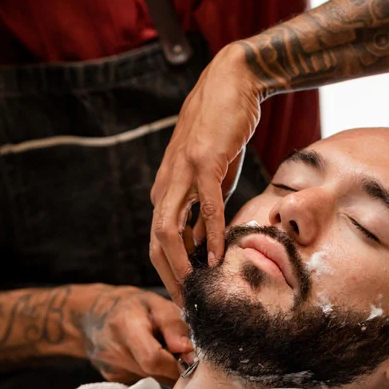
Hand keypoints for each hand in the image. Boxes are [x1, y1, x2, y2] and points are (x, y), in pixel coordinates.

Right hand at [79, 285, 193, 387]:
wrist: (96, 315)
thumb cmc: (133, 305)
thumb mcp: (157, 303)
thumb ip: (174, 326)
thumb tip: (190, 352)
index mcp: (125, 326)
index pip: (153, 359)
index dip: (176, 363)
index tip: (187, 356)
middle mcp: (113, 351)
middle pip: (154, 373)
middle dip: (173, 367)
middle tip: (176, 351)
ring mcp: (110, 368)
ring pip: (151, 381)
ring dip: (163, 371)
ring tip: (159, 350)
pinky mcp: (111, 378)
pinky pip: (142, 382)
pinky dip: (151, 374)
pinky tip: (146, 358)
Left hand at [150, 42, 262, 303]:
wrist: (233, 84)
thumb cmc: (223, 131)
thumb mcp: (212, 178)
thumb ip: (204, 210)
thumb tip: (203, 244)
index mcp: (165, 189)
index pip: (157, 241)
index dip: (168, 271)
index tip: (185, 295)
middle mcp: (166, 184)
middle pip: (155, 242)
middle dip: (169, 277)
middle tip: (186, 304)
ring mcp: (181, 173)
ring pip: (169, 229)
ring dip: (181, 263)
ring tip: (196, 289)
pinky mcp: (204, 162)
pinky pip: (205, 206)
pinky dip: (210, 233)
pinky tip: (217, 255)